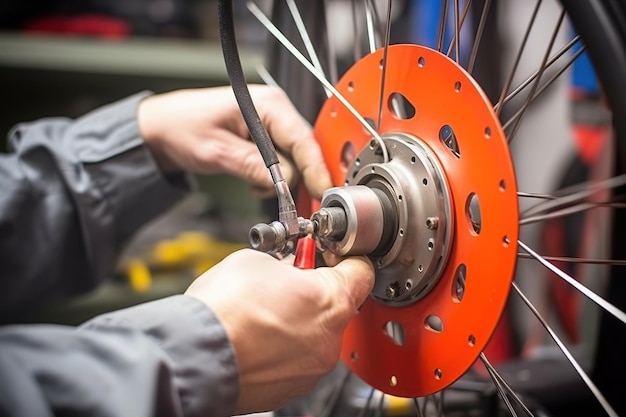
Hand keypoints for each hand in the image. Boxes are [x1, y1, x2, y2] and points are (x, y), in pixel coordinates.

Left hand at [137, 85, 331, 198]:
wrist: (163, 127)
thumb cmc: (183, 127)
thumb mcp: (217, 151)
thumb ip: (252, 166)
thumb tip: (283, 184)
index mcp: (268, 104)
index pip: (303, 140)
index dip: (316, 168)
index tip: (323, 191)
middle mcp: (275, 110)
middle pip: (304, 151)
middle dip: (297, 178)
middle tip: (290, 203)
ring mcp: (273, 123)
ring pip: (294, 160)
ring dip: (280, 180)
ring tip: (256, 186)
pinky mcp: (267, 137)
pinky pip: (283, 162)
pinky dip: (273, 178)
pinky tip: (255, 180)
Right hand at [184, 249, 374, 413]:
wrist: (194, 354)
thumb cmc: (223, 310)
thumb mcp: (257, 260)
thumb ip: (287, 263)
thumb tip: (289, 267)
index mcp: (331, 301)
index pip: (361, 270)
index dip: (343, 257)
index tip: (326, 254)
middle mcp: (329, 340)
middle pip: (337, 305)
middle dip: (314, 289)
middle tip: (287, 279)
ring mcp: (311, 368)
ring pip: (317, 334)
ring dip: (299, 319)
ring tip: (264, 309)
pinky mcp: (291, 387)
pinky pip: (298, 358)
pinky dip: (284, 346)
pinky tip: (258, 334)